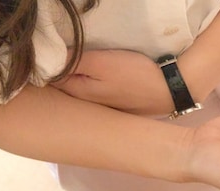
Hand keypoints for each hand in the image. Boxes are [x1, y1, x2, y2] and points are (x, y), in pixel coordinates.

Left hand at [53, 50, 173, 115]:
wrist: (171, 90)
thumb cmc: (135, 76)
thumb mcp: (100, 62)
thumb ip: (71, 61)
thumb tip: (48, 61)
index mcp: (78, 93)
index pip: (50, 77)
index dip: (51, 63)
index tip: (59, 52)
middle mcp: (88, 106)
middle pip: (65, 86)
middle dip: (62, 74)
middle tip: (72, 58)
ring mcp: (104, 109)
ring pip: (83, 92)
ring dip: (81, 81)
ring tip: (90, 68)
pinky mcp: (119, 108)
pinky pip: (99, 96)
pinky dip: (97, 88)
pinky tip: (107, 81)